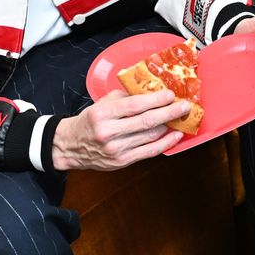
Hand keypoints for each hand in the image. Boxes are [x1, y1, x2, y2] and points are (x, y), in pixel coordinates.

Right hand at [51, 89, 189, 170]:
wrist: (70, 146)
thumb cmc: (90, 121)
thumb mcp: (102, 103)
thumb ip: (126, 98)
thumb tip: (152, 92)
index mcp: (102, 114)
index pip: (135, 105)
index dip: (156, 100)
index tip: (170, 95)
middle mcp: (108, 132)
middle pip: (146, 121)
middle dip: (169, 112)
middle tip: (184, 106)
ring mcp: (116, 149)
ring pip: (150, 136)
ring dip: (169, 126)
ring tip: (181, 117)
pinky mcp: (122, 161)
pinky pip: (149, 152)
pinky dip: (165, 143)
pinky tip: (175, 135)